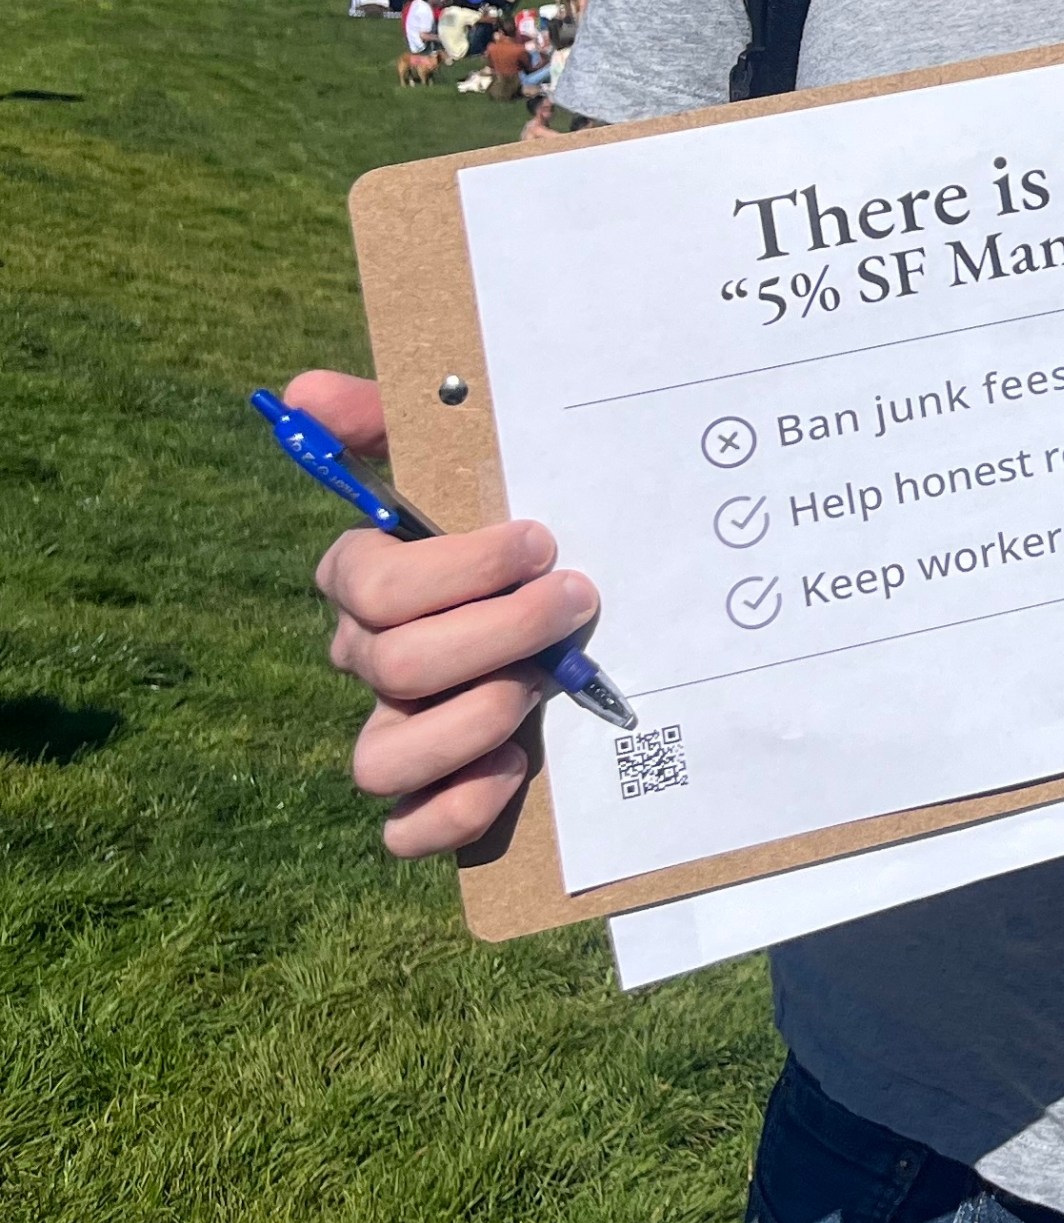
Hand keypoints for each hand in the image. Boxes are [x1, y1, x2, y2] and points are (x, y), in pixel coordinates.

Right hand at [283, 370, 595, 856]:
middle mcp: (372, 661)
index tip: (539, 539)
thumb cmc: (525, 525)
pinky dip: (453, 810)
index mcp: (372, 581)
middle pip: (392, 664)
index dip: (454, 567)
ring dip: (469, 723)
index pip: (366, 581)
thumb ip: (394, 417)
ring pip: (377, 760)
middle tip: (573, 603)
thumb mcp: (473, 457)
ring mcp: (398, 732)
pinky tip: (516, 769)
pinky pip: (403, 832)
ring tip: (541, 688)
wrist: (603, 606)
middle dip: (495, 633)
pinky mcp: (434, 797)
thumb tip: (301, 390)